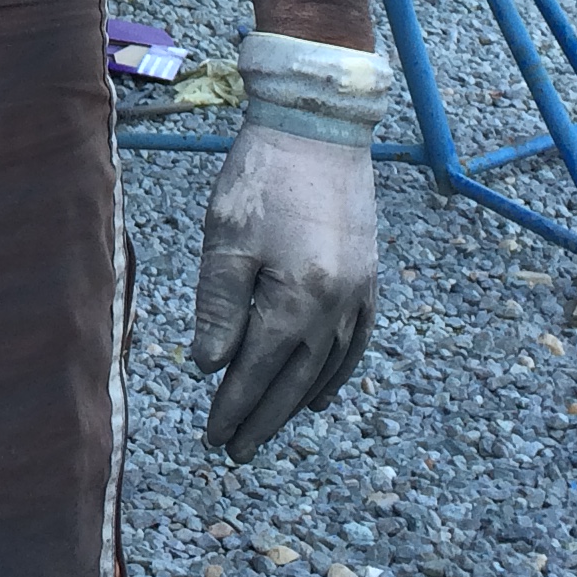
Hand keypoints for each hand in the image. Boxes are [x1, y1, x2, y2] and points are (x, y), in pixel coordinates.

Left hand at [190, 122, 376, 459]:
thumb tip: (209, 368)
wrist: (318, 124)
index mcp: (298, 300)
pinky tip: (323, 394)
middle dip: (264, 418)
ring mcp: (359, 293)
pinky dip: (338, 373)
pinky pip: (357, 341)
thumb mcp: (227, 237)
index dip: (234, 407)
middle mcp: (336, 306)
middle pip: (296, 380)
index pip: (260, 371)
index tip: (213, 437)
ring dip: (297, 404)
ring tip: (269, 429)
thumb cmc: (263, 174)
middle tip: (236, 451)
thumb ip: (219, 306)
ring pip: (327, 367)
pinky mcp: (368, 276)